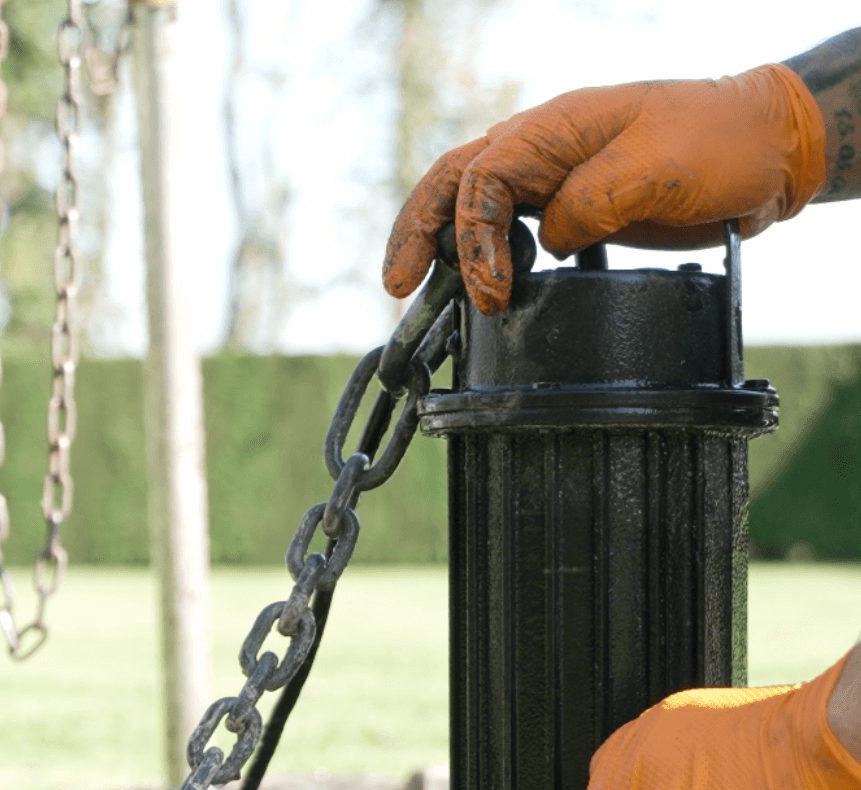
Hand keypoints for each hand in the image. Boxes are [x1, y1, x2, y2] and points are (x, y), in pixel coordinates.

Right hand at [383, 64, 824, 315]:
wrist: (761, 152)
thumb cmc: (714, 144)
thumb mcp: (652, 170)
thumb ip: (588, 203)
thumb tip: (547, 239)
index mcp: (554, 129)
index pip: (483, 179)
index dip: (473, 239)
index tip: (489, 292)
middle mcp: (543, 150)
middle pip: (455, 183)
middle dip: (418, 232)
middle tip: (397, 285)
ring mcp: (555, 179)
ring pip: (475, 206)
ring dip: (441, 246)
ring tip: (416, 292)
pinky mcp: (572, 210)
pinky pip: (512, 230)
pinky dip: (483, 257)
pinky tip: (477, 287)